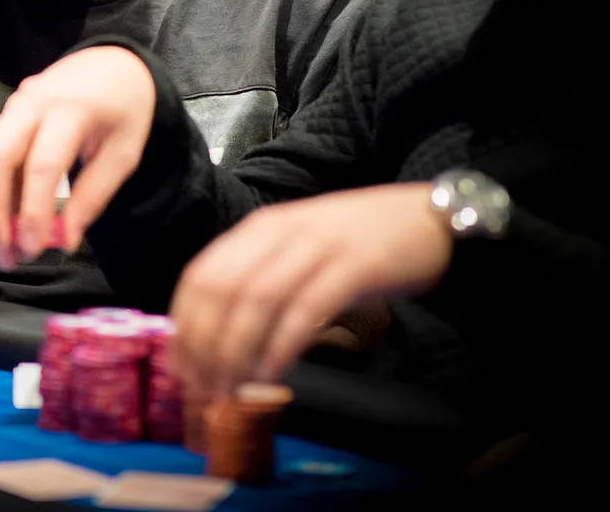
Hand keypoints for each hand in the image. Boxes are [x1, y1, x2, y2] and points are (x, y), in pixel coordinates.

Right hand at [0, 45, 155, 268]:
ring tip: (2, 248)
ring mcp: (15, 104)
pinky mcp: (7, 113)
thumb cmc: (125, 109)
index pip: (43, 165)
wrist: (113, 62)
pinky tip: (4, 221)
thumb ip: (94, 196)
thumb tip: (65, 241)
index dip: (34, 211)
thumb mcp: (124, 153)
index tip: (35, 250)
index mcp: (72, 108)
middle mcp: (34, 101)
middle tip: (6, 256)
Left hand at [169, 183, 452, 401]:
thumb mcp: (299, 249)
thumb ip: (262, 277)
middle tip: (204, 389)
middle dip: (205, 346)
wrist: (428, 217)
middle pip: (222, 290)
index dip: (184, 324)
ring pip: (257, 301)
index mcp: (260, 228)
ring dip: (238, 352)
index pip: (201, 275)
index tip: (180, 367)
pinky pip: (304, 310)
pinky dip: (281, 346)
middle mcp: (280, 232)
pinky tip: (272, 375)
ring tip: (232, 391)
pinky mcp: (353, 265)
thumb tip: (219, 335)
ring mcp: (316, 246)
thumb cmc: (360, 242)